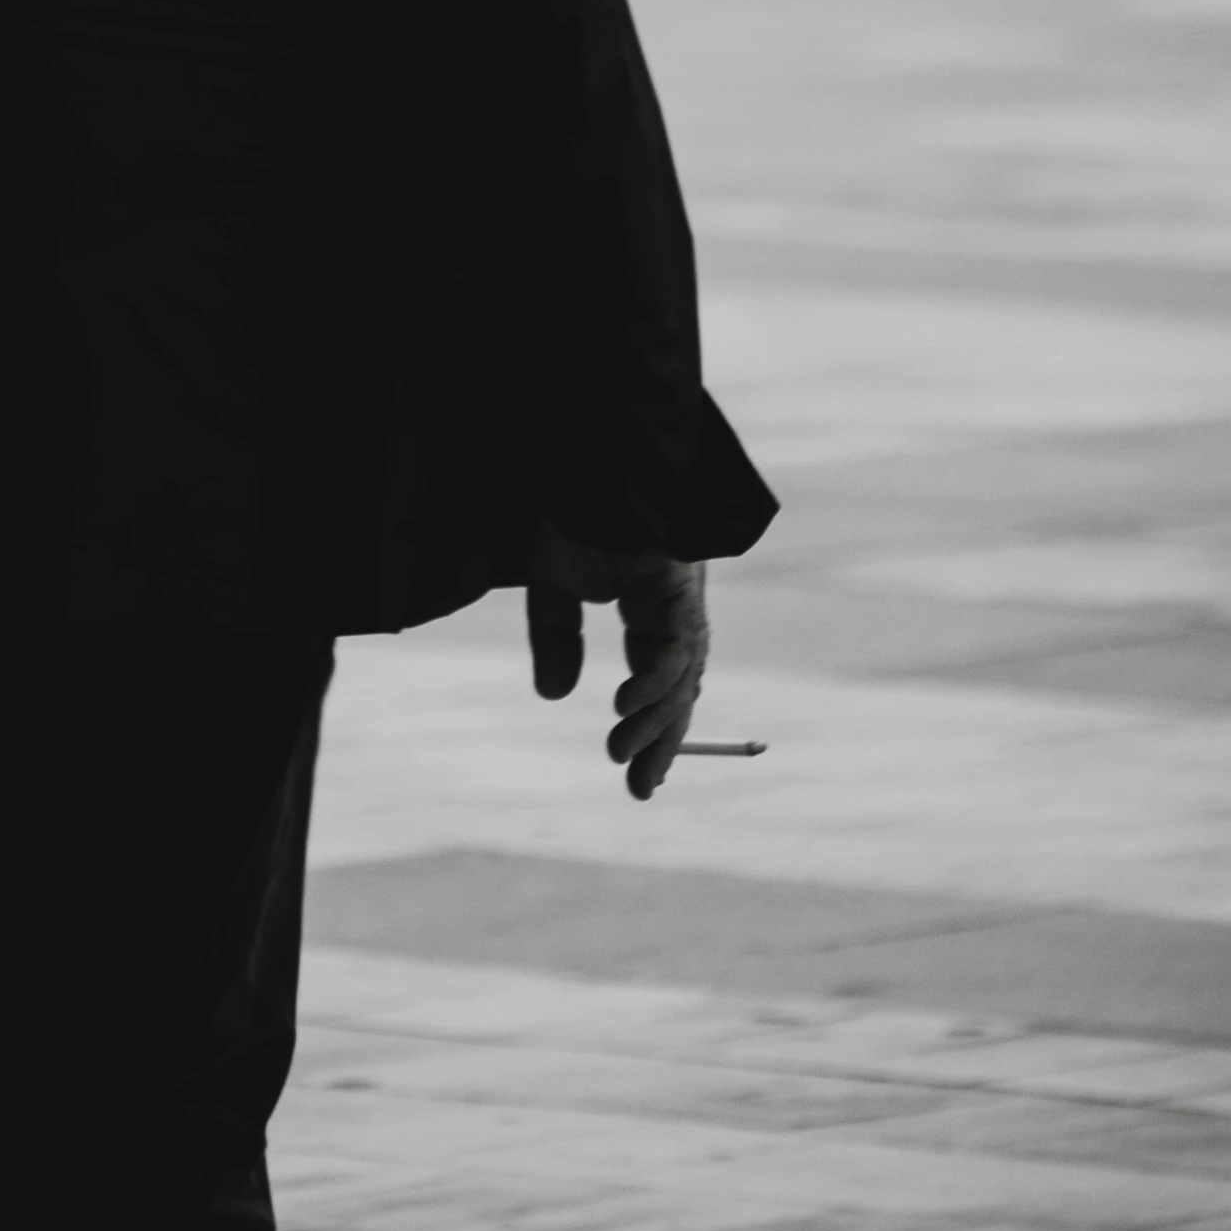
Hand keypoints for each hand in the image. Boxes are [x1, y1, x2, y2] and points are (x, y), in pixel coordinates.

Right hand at [525, 520, 708, 799]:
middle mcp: (672, 596)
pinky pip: (673, 637)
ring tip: (622, 753)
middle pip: (678, 682)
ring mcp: (678, 584)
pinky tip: (625, 705)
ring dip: (653, 716)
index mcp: (648, 599)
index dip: (651, 726)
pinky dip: (654, 676)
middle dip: (662, 737)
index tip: (637, 777)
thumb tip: (556, 697)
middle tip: (640, 787)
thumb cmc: (563, 498)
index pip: (659, 675)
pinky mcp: (675, 571)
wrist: (574, 442)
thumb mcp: (550, 583)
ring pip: (680, 668)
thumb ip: (557, 637)